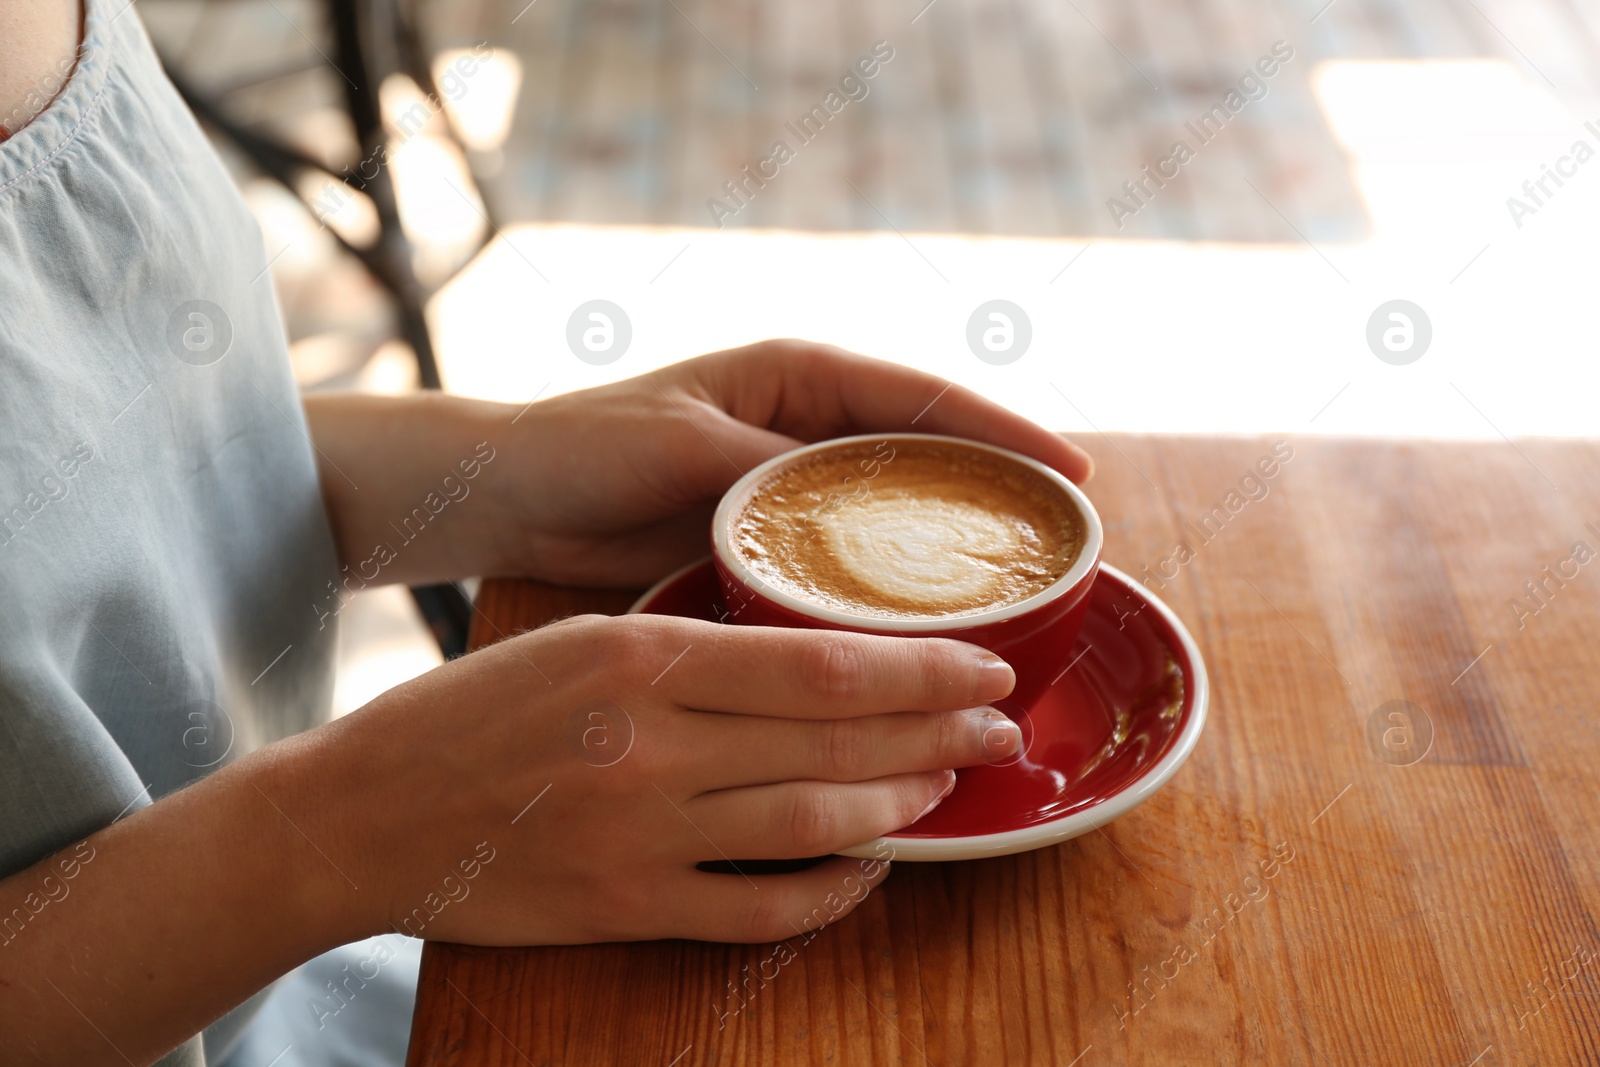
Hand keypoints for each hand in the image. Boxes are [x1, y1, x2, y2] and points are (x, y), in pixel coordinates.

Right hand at [297, 612, 1022, 944]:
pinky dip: (828, 892)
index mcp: (642, 659)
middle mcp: (653, 746)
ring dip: (898, 806)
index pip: (822, 664)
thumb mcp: (579, 640)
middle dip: (938, 735)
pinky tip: (868, 871)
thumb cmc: (469, 711)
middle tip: (1002, 729)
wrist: (361, 813)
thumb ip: (688, 648)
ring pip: (813, 821)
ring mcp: (644, 836)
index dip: (921, 670)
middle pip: (837, 741)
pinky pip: (760, 908)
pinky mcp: (628, 907)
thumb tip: (807, 659)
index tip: (981, 665)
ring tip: (948, 789)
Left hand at [495, 339, 1093, 585]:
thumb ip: (765, 470)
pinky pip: (847, 563)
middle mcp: (807, 425)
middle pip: (926, 456)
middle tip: (1064, 543)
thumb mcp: (684, 446)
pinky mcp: (770, 538)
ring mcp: (792, 485)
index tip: (1069, 471)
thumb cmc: (589, 444)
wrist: (516, 496)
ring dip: (946, 549)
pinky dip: (887, 590)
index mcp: (798, 375)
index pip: (922, 400)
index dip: (1001, 433)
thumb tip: (853, 510)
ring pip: (893, 515)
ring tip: (1015, 593)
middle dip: (994, 492)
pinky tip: (922, 629)